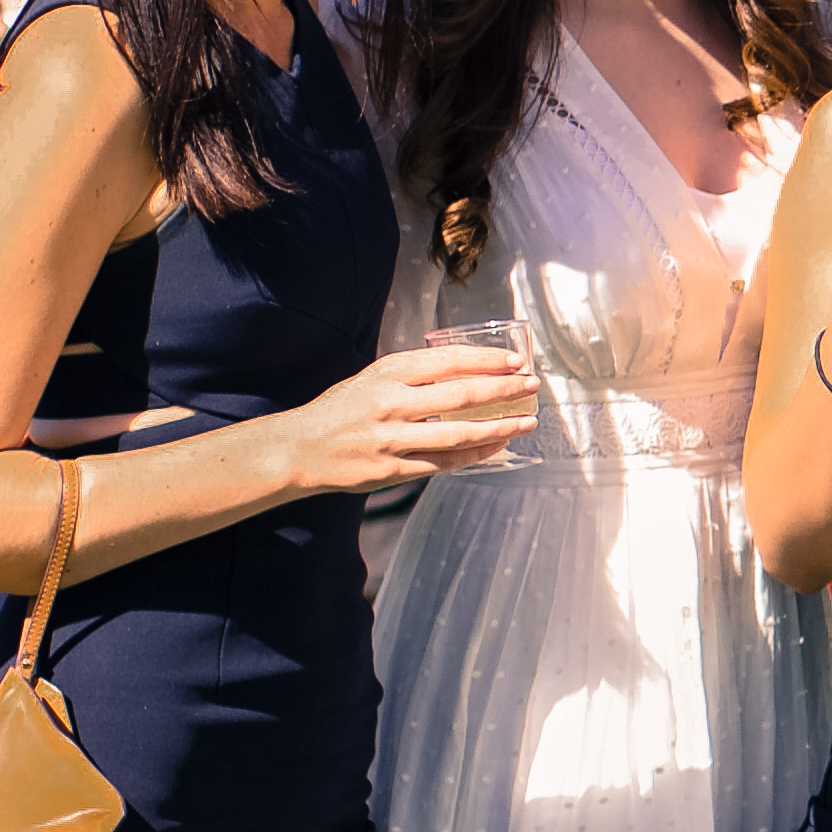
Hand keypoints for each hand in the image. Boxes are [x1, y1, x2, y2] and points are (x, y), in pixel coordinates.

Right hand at [282, 333, 539, 491]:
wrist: (300, 449)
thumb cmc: (340, 410)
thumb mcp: (371, 378)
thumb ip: (412, 374)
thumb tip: (466, 369)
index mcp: (387, 373)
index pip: (448, 361)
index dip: (486, 361)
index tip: (515, 362)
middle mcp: (392, 403)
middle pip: (461, 394)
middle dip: (503, 390)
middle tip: (531, 386)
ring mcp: (393, 439)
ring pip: (459, 433)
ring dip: (499, 427)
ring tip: (526, 422)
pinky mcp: (393, 469)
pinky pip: (444, 463)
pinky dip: (475, 454)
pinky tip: (496, 447)